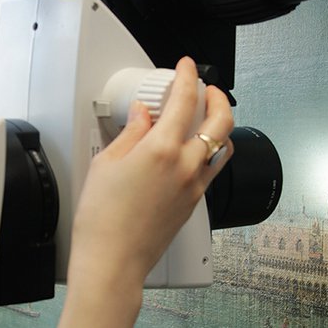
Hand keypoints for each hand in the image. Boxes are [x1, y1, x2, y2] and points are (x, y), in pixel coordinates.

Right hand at [59, 57, 233, 327]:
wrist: (113, 261)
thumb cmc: (103, 219)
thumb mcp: (106, 164)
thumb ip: (129, 133)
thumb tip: (140, 115)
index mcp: (162, 149)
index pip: (185, 99)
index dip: (188, 76)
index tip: (186, 66)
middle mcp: (186, 165)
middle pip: (221, 120)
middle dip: (218, 97)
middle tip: (207, 88)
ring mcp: (195, 186)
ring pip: (224, 146)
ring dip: (221, 125)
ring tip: (207, 118)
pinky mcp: (194, 203)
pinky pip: (213, 168)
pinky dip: (210, 150)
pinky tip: (195, 151)